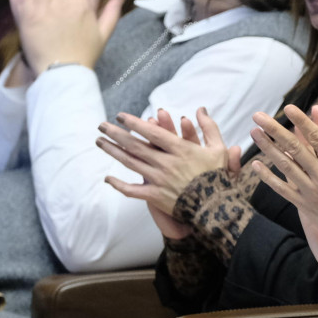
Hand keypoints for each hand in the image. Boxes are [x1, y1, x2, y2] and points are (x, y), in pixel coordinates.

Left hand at [97, 107, 241, 213]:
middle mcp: (166, 163)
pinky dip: (119, 184)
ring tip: (100, 142)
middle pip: (135, 145)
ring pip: (131, 163)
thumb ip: (208, 127)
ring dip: (113, 152)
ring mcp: (159, 180)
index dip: (135, 123)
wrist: (216, 209)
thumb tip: (201, 109)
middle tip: (101, 125)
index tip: (121, 116)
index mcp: (180, 149)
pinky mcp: (155, 196)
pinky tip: (108, 178)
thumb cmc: (217, 177)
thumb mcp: (218, 148)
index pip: (152, 132)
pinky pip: (133, 190)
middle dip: (116, 133)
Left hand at [250, 107, 317, 292]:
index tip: (288, 108)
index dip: (302, 121)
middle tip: (259, 115)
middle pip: (295, 148)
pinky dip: (268, 177)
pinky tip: (256, 165)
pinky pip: (282, 189)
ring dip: (268, 148)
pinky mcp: (304, 206)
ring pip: (285, 166)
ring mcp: (311, 192)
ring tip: (254, 133)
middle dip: (275, 130)